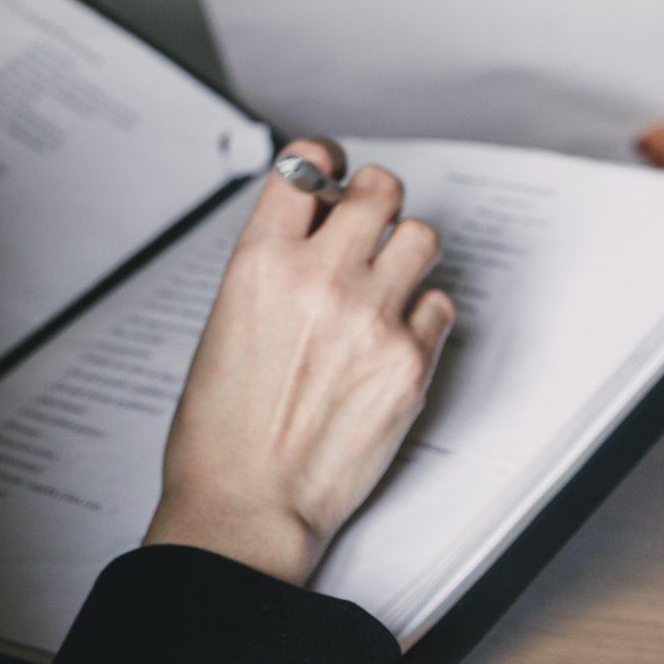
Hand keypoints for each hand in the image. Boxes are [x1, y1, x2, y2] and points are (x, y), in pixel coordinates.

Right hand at [144, 140, 454, 585]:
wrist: (248, 503)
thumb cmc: (221, 428)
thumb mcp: (225, 319)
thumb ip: (272, 266)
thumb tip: (312, 232)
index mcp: (261, 260)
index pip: (306, 164)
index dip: (324, 160)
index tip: (331, 168)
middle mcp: (320, 277)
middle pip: (380, 189)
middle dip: (375, 199)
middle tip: (371, 217)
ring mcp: (372, 318)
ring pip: (423, 236)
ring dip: (408, 249)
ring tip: (393, 274)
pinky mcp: (410, 362)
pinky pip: (442, 305)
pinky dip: (424, 314)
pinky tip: (398, 334)